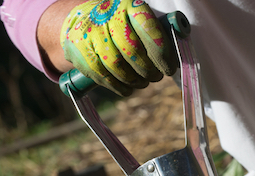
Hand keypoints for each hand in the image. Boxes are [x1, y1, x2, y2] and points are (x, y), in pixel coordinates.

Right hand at [60, 0, 176, 95]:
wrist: (79, 20)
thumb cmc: (119, 24)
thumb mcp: (136, 20)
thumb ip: (155, 33)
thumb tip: (175, 57)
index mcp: (129, 5)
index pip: (149, 29)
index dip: (162, 53)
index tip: (170, 68)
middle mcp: (108, 15)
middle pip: (132, 50)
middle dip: (148, 70)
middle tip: (156, 77)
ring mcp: (91, 33)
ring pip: (117, 66)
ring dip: (134, 80)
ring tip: (142, 82)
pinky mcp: (80, 51)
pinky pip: (102, 75)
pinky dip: (118, 87)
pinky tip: (127, 88)